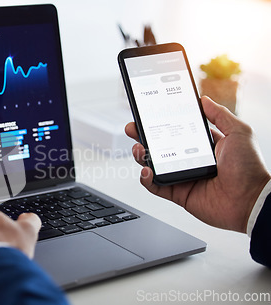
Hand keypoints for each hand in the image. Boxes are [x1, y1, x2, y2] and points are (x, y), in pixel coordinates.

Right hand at [125, 96, 270, 232]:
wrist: (251, 200)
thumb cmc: (249, 168)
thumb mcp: (238, 132)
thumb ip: (220, 115)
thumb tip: (204, 100)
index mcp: (201, 145)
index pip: (174, 130)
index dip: (159, 122)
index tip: (148, 114)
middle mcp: (189, 159)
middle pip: (158, 146)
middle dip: (142, 136)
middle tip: (133, 128)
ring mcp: (182, 176)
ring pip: (153, 164)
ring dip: (141, 156)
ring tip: (139, 149)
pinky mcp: (178, 194)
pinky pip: (155, 186)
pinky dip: (146, 179)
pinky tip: (147, 170)